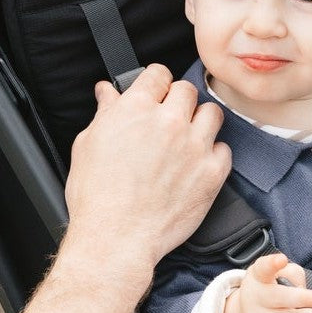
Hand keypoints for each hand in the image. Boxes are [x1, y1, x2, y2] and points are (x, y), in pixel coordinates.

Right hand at [65, 65, 230, 269]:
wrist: (116, 238)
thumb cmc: (96, 196)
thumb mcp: (88, 145)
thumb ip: (105, 113)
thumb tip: (108, 92)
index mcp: (136, 109)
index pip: (158, 74)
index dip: (156, 83)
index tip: (156, 93)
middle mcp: (169, 121)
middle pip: (187, 91)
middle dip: (179, 101)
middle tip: (170, 119)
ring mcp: (194, 146)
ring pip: (212, 113)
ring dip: (201, 121)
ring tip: (189, 138)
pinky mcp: (212, 172)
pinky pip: (224, 149)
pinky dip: (213, 154)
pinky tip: (197, 164)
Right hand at [221, 253, 311, 312]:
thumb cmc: (268, 288)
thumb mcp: (274, 273)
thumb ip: (291, 274)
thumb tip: (306, 290)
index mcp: (258, 277)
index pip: (262, 268)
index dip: (272, 264)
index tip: (282, 259)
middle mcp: (257, 298)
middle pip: (278, 298)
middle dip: (303, 299)